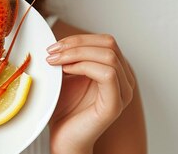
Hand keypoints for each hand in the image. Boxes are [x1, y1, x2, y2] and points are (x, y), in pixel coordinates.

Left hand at [46, 34, 135, 153]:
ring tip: (56, 62)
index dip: (78, 39)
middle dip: (76, 43)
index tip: (54, 46)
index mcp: (116, 70)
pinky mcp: (115, 104)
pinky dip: (83, 66)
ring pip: (108, 56)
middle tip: (53, 52)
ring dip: (77, 53)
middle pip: (109, 44)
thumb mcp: (67, 74)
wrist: (64, 137)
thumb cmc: (65, 108)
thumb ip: (71, 56)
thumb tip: (60, 39)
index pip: (105, 41)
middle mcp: (124, 80)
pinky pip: (108, 74)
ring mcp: (122, 93)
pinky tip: (67, 71)